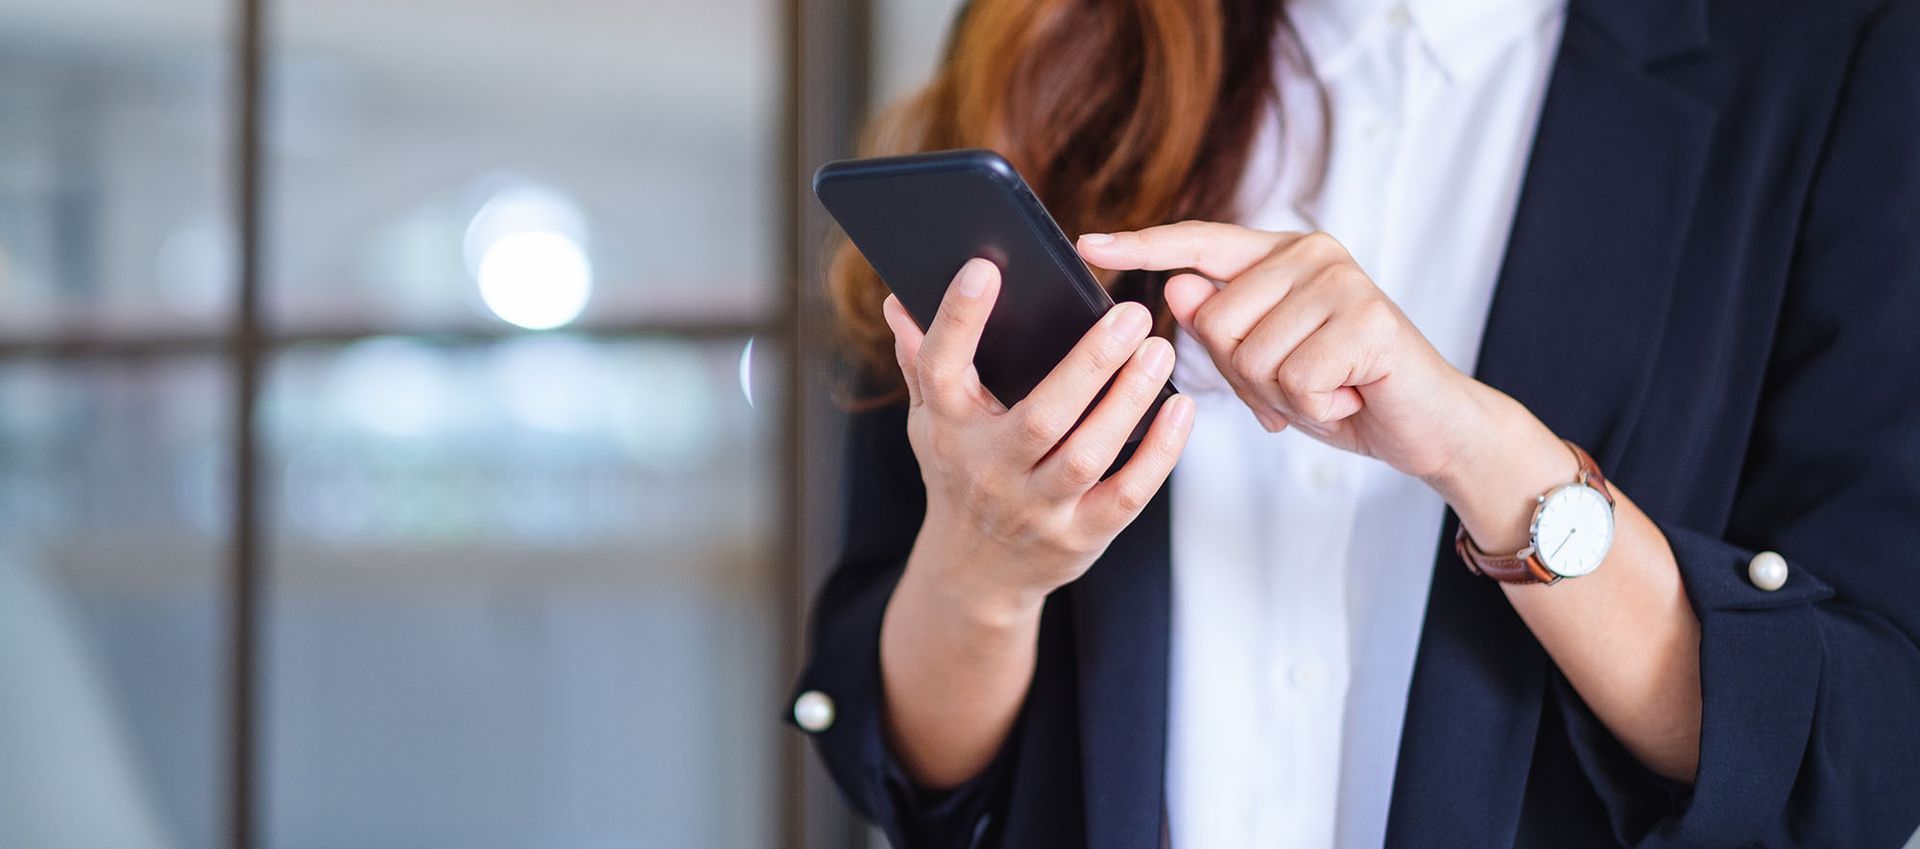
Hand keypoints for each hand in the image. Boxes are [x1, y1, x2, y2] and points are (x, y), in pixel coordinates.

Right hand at [885, 258, 1194, 621]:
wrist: (975, 574)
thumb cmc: (959, 476)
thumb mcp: (931, 422)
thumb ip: (921, 360)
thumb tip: (898, 300)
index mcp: (947, 427)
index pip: (941, 367)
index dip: (958, 318)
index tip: (985, 267)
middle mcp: (988, 469)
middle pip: (1041, 415)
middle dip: (1089, 363)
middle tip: (1130, 313)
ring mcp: (1035, 507)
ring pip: (1087, 454)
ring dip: (1128, 401)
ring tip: (1159, 349)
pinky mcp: (1079, 536)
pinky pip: (1125, 494)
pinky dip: (1159, 453)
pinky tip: (1180, 409)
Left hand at [1077, 222, 1503, 480]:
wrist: (1425, 426)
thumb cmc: (1342, 392)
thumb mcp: (1266, 363)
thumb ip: (1223, 326)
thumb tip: (1179, 286)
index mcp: (1280, 256)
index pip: (1198, 243)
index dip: (1142, 245)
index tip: (1087, 244)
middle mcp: (1310, 254)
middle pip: (1216, 322)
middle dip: (1246, 377)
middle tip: (1299, 385)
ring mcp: (1342, 282)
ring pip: (1252, 356)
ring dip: (1283, 397)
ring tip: (1328, 390)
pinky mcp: (1368, 320)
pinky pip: (1296, 381)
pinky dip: (1315, 409)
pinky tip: (1349, 397)